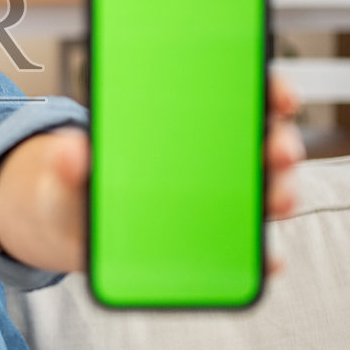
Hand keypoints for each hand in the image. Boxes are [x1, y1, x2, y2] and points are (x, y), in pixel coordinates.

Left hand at [0, 72, 305, 276]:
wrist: (68, 223)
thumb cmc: (79, 180)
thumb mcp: (67, 169)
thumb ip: (68, 163)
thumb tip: (68, 152)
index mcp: (188, 122)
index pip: (244, 95)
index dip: (271, 90)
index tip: (279, 95)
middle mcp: (215, 158)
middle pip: (265, 143)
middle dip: (282, 144)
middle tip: (278, 150)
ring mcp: (219, 202)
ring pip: (266, 193)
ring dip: (281, 194)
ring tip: (276, 202)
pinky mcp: (214, 242)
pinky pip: (249, 249)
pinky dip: (263, 256)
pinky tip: (268, 259)